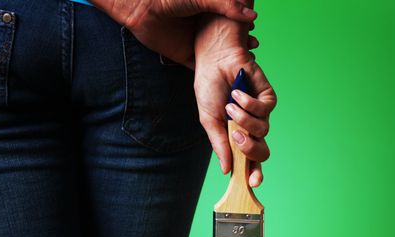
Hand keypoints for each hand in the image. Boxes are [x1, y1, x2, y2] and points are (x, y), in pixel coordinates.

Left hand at [89, 0, 256, 67]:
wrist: (140, 9)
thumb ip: (227, 5)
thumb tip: (252, 16)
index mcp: (209, 10)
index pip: (231, 19)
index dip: (243, 24)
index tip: (254, 28)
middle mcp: (203, 27)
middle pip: (227, 39)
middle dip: (241, 43)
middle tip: (253, 45)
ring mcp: (194, 43)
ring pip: (218, 55)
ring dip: (232, 58)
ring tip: (246, 58)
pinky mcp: (184, 57)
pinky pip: (202, 68)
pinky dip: (215, 72)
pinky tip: (228, 73)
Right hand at [194, 15, 275, 186]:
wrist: (214, 60)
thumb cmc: (209, 90)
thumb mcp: (209, 121)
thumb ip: (219, 144)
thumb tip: (226, 170)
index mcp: (236, 137)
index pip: (249, 161)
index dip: (253, 174)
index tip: (252, 184)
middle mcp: (251, 128)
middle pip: (262, 152)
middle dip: (251, 149)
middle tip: (238, 140)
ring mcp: (261, 114)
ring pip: (263, 130)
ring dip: (244, 120)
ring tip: (230, 106)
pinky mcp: (268, 98)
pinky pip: (265, 109)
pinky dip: (249, 103)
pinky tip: (237, 93)